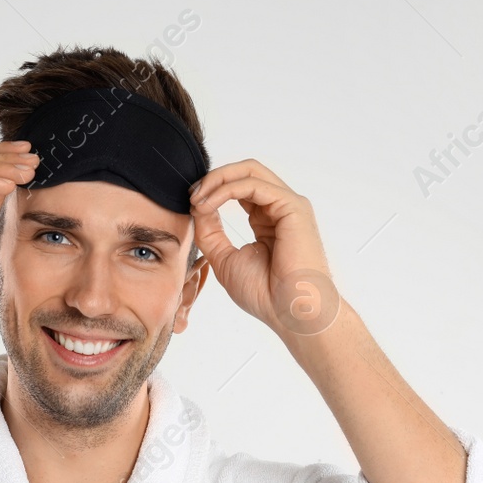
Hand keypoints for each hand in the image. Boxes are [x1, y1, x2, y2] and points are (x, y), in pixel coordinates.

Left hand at [189, 160, 338, 335]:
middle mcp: (279, 208)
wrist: (291, 312)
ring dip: (217, 180)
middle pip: (245, 171)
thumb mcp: (225, 258)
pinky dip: (226, 190)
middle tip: (191, 194)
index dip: (212, 189)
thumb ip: (211, 232)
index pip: (239, 189)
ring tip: (197, 199)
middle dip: (214, 178)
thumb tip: (197, 206)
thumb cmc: (265, 294)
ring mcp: (288, 205)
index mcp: (267, 220)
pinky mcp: (292, 206)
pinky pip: (253, 184)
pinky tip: (209, 204)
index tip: (190, 202)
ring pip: (249, 170)